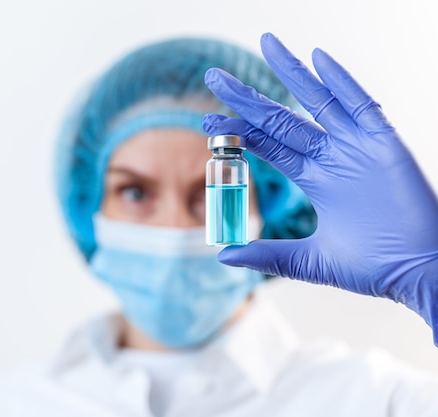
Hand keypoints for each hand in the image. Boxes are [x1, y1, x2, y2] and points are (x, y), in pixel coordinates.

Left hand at [203, 33, 437, 344]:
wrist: (421, 273)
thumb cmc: (374, 267)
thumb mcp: (310, 261)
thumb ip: (269, 255)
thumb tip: (223, 255)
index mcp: (315, 179)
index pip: (268, 146)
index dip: (239, 133)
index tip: (208, 123)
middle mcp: (331, 157)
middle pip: (282, 119)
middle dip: (248, 100)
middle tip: (215, 77)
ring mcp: (357, 147)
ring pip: (318, 102)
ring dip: (292, 73)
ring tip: (265, 44)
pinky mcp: (385, 144)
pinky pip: (361, 106)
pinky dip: (342, 83)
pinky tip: (319, 59)